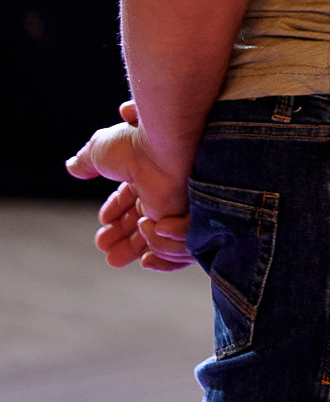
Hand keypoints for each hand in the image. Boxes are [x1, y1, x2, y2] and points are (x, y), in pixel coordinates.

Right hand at [65, 101, 192, 270]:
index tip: (104, 221)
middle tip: (104, 246)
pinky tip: (141, 248)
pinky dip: (157, 247)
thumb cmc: (132, 142)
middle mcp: (162, 186)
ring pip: (155, 231)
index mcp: (145, 170)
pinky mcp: (186, 216)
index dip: (115, 211)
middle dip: (120, 235)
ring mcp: (175, 201)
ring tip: (113, 259)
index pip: (131, 197)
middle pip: (140, 217)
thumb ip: (87, 161)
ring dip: (133, 247)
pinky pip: (175, 241)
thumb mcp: (100, 150)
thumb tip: (72, 166)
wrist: (164, 143)